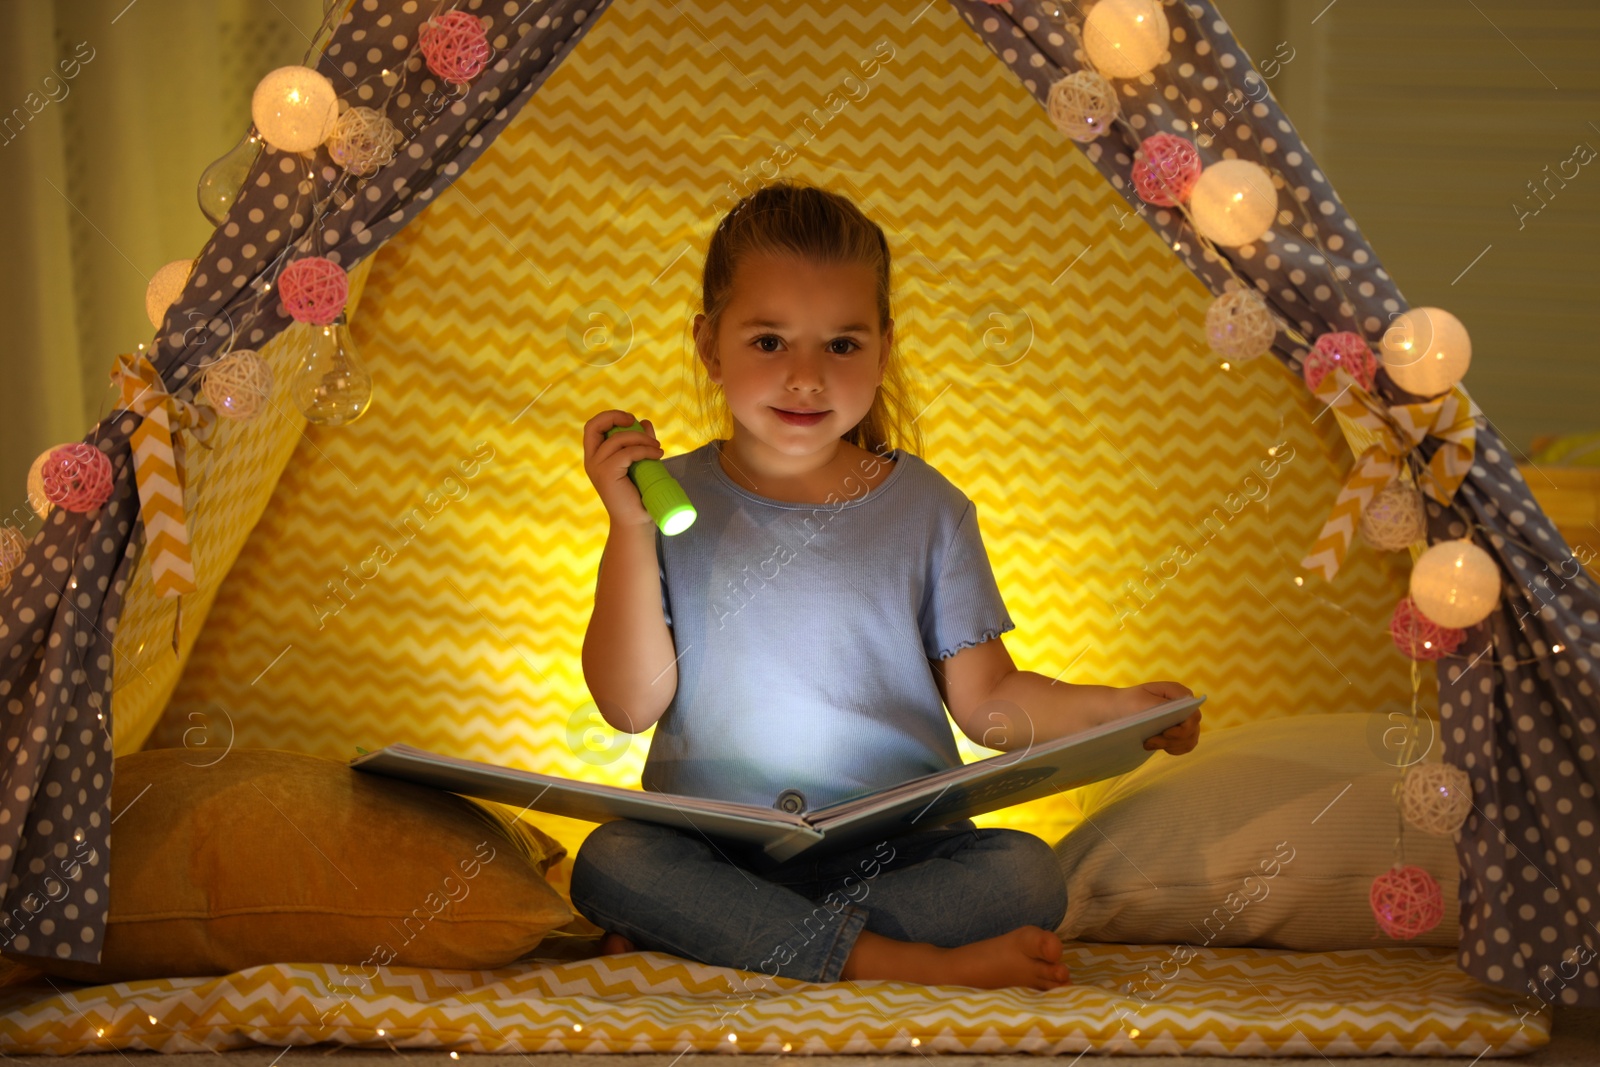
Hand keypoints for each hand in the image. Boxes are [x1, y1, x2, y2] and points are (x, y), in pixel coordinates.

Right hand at [583, 410, 662, 527]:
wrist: (636, 521)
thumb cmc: (637, 495)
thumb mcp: (639, 462)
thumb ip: (639, 443)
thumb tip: (645, 422)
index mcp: (595, 456)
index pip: (593, 427)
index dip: (610, 416)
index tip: (631, 419)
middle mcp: (592, 460)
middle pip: (594, 425)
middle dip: (615, 417)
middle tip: (636, 422)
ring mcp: (598, 467)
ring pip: (618, 439)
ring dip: (641, 438)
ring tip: (657, 448)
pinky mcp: (608, 474)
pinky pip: (627, 452)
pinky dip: (645, 450)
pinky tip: (658, 455)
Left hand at [1120, 680, 1199, 754]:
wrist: (1117, 709)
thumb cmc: (1129, 702)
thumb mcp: (1141, 701)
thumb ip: (1163, 705)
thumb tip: (1182, 709)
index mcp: (1178, 693)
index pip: (1193, 715)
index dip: (1184, 728)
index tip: (1165, 733)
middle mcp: (1185, 706)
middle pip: (1192, 730)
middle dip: (1171, 740)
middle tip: (1149, 741)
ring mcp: (1184, 720)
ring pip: (1189, 740)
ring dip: (1170, 745)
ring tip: (1148, 743)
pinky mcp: (1180, 732)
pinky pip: (1184, 746)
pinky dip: (1172, 749)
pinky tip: (1154, 746)